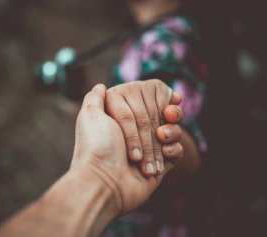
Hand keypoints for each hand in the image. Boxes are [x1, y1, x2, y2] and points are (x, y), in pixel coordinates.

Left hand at [70, 84, 178, 215]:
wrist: (105, 182)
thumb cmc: (98, 146)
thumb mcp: (90, 115)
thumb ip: (95, 97)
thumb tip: (101, 85)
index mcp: (121, 119)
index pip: (147, 103)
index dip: (159, 102)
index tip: (168, 101)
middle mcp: (134, 133)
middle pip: (161, 116)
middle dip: (163, 120)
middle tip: (160, 127)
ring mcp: (148, 149)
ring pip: (172, 131)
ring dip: (170, 133)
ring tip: (161, 138)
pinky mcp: (159, 165)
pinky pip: (176, 151)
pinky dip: (173, 149)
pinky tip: (164, 154)